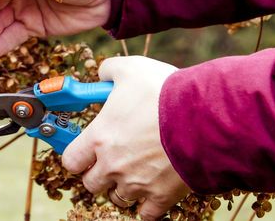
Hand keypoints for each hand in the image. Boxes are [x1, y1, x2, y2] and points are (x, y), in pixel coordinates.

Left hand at [62, 56, 189, 220]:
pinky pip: (146, 214)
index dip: (77, 155)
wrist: (204, 117)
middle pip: (91, 183)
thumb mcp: (131, 69)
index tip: (84, 150)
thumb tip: (102, 73)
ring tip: (133, 172)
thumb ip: (109, 71)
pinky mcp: (161, 196)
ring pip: (117, 198)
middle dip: (98, 172)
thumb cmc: (165, 92)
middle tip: (111, 159)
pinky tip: (152, 191)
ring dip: (121, 188)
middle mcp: (112, 166)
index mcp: (99, 138)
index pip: (71, 160)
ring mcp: (136, 184)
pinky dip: (147, 206)